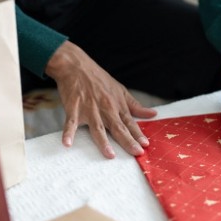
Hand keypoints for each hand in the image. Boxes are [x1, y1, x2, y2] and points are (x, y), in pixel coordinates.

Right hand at [45, 41, 156, 157]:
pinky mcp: (74, 108)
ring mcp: (89, 109)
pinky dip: (68, 133)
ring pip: (98, 128)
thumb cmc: (99, 79)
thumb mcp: (120, 90)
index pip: (130, 123)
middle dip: (128, 141)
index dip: (138, 134)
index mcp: (117, 105)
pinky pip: (71, 123)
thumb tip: (152, 114)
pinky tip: (67, 144)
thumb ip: (135, 105)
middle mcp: (105, 109)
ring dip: (103, 141)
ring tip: (110, 155)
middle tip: (136, 152)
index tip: (145, 145)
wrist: (76, 66)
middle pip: (118, 127)